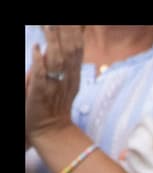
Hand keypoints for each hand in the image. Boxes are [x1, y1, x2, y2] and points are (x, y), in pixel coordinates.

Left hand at [27, 26, 82, 146]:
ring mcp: (54, 85)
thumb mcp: (66, 84)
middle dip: (66, 32)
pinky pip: (41, 76)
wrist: (50, 132)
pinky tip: (36, 49)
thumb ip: (67, 64)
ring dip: (53, 42)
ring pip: (57, 60)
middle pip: (70, 50)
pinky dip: (38, 62)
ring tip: (48, 25)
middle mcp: (66, 79)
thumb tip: (68, 44)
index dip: (75, 32)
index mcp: (73, 75)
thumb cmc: (54, 107)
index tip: (72, 21)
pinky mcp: (41, 93)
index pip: (77, 48)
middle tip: (60, 20)